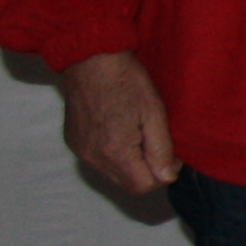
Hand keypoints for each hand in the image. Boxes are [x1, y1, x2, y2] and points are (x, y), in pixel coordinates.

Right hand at [55, 50, 179, 195]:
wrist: (90, 59)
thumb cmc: (127, 81)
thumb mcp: (154, 113)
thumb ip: (161, 149)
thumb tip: (167, 177)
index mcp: (114, 152)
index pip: (143, 186)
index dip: (163, 174)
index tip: (171, 153)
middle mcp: (92, 157)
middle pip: (127, 183)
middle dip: (147, 171)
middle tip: (158, 143)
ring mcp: (80, 150)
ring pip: (113, 174)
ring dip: (131, 164)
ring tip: (140, 134)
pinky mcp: (73, 142)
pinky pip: (98, 161)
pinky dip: (114, 154)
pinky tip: (121, 131)